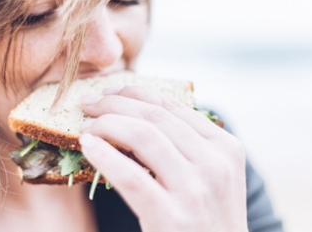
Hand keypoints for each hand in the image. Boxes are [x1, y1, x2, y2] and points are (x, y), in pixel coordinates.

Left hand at [80, 86, 247, 231]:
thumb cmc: (207, 220)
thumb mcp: (212, 178)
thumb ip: (187, 147)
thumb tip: (136, 115)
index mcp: (226, 148)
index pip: (173, 106)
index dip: (135, 93)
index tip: (109, 92)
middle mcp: (215, 164)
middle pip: (155, 117)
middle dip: (114, 104)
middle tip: (88, 104)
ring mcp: (195, 190)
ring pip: (143, 136)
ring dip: (106, 124)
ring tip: (86, 126)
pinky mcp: (171, 217)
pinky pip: (130, 176)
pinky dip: (104, 156)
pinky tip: (88, 147)